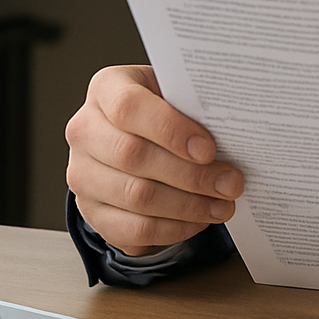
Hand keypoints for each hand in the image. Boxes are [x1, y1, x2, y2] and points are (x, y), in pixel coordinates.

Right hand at [64, 65, 243, 255]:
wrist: (137, 137)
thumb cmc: (165, 110)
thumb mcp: (177, 94)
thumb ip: (196, 106)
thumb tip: (237, 134)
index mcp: (106, 89)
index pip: (129, 107)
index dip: (171, 129)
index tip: (209, 149)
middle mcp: (85, 131)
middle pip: (133, 156)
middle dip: (191, 175)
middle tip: (231, 183)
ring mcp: (82, 174)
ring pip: (135, 197)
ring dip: (188, 205)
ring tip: (223, 205)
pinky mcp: (91, 212)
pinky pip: (133, 229)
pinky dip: (173, 229)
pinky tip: (199, 220)